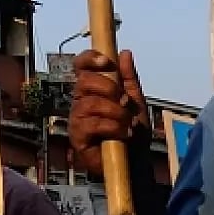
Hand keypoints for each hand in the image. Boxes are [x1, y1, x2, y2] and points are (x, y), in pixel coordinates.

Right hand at [69, 49, 149, 176]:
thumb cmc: (133, 132)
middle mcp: (80, 101)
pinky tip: (125, 134)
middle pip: (84, 81)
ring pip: (90, 103)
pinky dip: (113, 127)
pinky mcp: (77, 137)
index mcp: (92, 90)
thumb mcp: (135, 101)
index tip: (107, 62)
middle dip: (109, 88)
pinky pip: (92, 124)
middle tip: (125, 102)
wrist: (137, 162)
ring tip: (129, 124)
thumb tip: (124, 52)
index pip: (81, 66)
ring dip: (115, 112)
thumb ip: (129, 78)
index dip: (90, 59)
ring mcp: (76, 119)